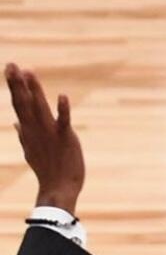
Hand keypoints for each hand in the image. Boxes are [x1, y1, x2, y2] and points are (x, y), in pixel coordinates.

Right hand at [5, 64, 84, 215]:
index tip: (10, 68)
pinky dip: (63, 109)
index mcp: (29, 131)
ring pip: (40, 107)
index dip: (15, 86)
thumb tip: (15, 123)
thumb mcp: (31, 150)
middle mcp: (36, 129)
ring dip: (35, 90)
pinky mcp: (66, 138)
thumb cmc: (47, 170)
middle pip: (24, 103)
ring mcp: (50, 133)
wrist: (58, 190)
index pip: (19, 104)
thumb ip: (24, 135)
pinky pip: (64, 121)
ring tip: (29, 72)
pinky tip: (62, 96)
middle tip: (10, 64)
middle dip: (17, 83)